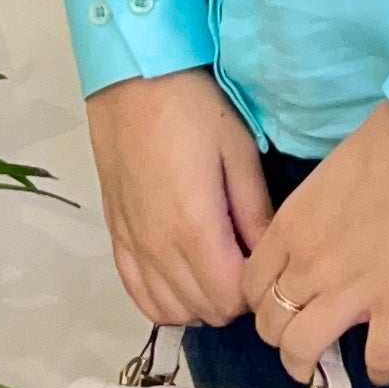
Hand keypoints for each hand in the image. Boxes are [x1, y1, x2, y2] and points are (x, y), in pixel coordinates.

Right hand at [85, 69, 270, 330]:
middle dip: (235, 298)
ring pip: (171, 309)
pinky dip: (165, 299)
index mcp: (193, 228)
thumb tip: (273, 257)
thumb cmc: (193, 106)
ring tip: (220, 268)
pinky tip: (184, 278)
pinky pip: (138, 293)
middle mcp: (158, 247)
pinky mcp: (115, 235)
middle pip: (204, 310)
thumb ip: (255, 214)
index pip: (231, 299)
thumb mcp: (239, 152)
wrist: (131, 77)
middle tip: (249, 260)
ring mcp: (132, 244)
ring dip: (202, 301)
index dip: (258, 291)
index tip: (269, 263)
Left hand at [242, 102, 388, 387]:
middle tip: (302, 337)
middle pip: (269, 326)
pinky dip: (380, 371)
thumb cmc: (382, 149)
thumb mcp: (321, 184)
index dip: (262, 305)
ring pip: (303, 350)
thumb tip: (310, 252)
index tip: (281, 306)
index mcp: (287, 231)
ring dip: (309, 363)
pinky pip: (379, 359)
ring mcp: (351, 290)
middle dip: (280, 338)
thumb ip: (305, 224)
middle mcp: (308, 266)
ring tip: (324, 364)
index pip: (250, 289)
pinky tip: (385, 365)